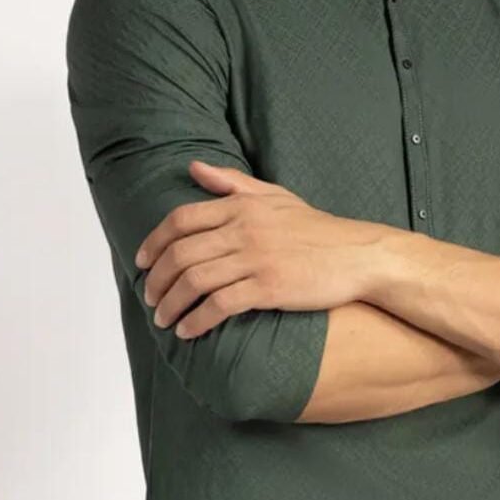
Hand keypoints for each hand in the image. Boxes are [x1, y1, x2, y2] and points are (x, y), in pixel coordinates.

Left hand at [134, 161, 382, 337]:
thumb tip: (194, 168)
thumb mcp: (275, 196)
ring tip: (163, 320)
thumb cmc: (317, 229)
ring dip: (172, 304)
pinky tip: (188, 331)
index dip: (154, 242)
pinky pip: (220, 305)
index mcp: (241, 206)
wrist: (358, 255)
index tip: (141, 262)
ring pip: (195, 281)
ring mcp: (255, 259)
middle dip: (157, 280)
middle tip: (150, 298)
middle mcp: (243, 229)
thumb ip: (232, 183)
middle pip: (181, 254)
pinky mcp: (269, 287)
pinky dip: (198, 320)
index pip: (181, 220)